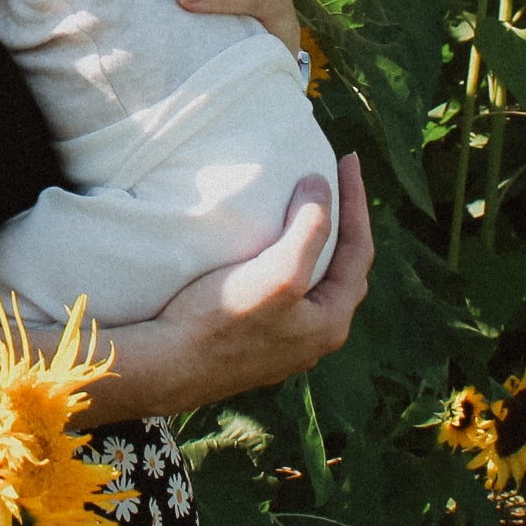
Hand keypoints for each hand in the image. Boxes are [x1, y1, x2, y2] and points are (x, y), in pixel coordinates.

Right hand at [111, 155, 373, 415]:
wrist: (167, 366)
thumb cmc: (221, 319)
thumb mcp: (279, 270)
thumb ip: (309, 227)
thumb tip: (321, 186)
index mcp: (331, 322)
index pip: (358, 249)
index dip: (356, 201)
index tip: (348, 158)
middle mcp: (315, 339)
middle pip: (342, 270)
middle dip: (343, 226)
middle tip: (336, 187)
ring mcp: (284, 346)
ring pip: (313, 286)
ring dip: (314, 248)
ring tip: (305, 216)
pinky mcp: (255, 345)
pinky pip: (286, 298)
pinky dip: (288, 266)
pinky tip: (268, 256)